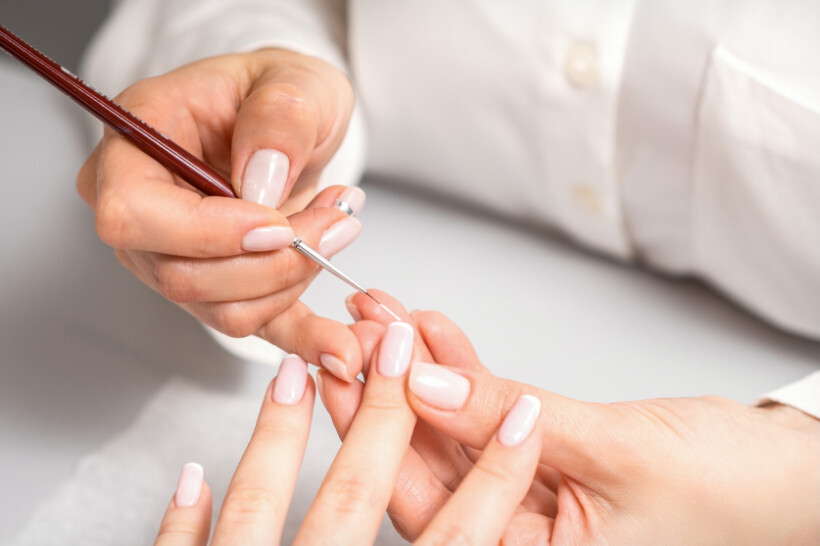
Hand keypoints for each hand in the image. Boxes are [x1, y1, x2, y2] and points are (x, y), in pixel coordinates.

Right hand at [76, 49, 362, 378]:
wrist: (288, 122)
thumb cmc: (276, 93)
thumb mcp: (294, 80)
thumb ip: (279, 118)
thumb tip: (262, 182)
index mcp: (136, 143)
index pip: (134, 214)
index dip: (207, 232)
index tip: (279, 223)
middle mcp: (142, 208)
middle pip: (181, 275)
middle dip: (272, 263)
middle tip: (338, 223)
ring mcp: (174, 255)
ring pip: (221, 308)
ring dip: (294, 281)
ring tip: (339, 226)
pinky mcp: (219, 285)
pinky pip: (252, 325)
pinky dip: (297, 337)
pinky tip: (337, 344)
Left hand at [153, 325, 542, 544]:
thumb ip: (450, 540)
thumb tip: (476, 477)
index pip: (458, 537)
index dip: (496, 473)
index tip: (522, 414)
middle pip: (361, 498)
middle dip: (388, 414)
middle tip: (403, 346)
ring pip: (265, 511)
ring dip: (283, 436)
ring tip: (298, 370)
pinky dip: (186, 519)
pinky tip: (190, 476)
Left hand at [325, 292, 819, 543]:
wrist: (791, 473)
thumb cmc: (732, 491)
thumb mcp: (614, 450)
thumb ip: (511, 420)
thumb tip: (426, 385)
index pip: (432, 507)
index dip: (382, 434)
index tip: (355, 369)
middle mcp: (518, 534)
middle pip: (428, 464)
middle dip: (388, 392)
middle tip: (354, 336)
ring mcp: (525, 490)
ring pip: (452, 428)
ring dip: (419, 368)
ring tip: (382, 315)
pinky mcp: (541, 450)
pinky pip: (489, 406)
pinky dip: (464, 365)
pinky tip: (432, 328)